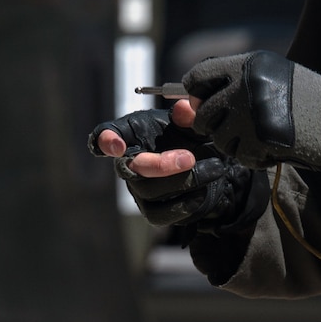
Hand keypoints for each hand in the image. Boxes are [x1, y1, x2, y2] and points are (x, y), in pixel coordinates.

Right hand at [88, 103, 259, 228]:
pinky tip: (204, 191)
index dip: (107, 140)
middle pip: (131, 168)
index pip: (106, 134)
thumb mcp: (191, 124)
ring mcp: (139, 190)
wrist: (209, 168)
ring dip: (182, 181)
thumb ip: (189, 116)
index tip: (118, 145)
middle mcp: (130, 164)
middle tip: (190, 158)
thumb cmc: (189, 140)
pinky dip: (185, 203)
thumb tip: (186, 108)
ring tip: (214, 168)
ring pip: (149, 191)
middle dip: (160, 164)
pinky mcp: (153, 211)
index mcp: (132, 134)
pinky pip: (161, 213)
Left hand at [182, 50, 320, 188]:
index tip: (206, 99)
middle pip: (204, 112)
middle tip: (237, 125)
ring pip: (219, 138)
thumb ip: (228, 87)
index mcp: (248, 65)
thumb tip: (183, 106)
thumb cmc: (303, 97)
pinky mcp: (259, 141)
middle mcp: (246, 86)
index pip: (198, 76)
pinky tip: (269, 147)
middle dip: (215, 123)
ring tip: (258, 135)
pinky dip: (251, 156)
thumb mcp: (269, 77)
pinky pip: (238, 155)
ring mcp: (251, 115)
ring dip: (234, 142)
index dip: (197, 91)